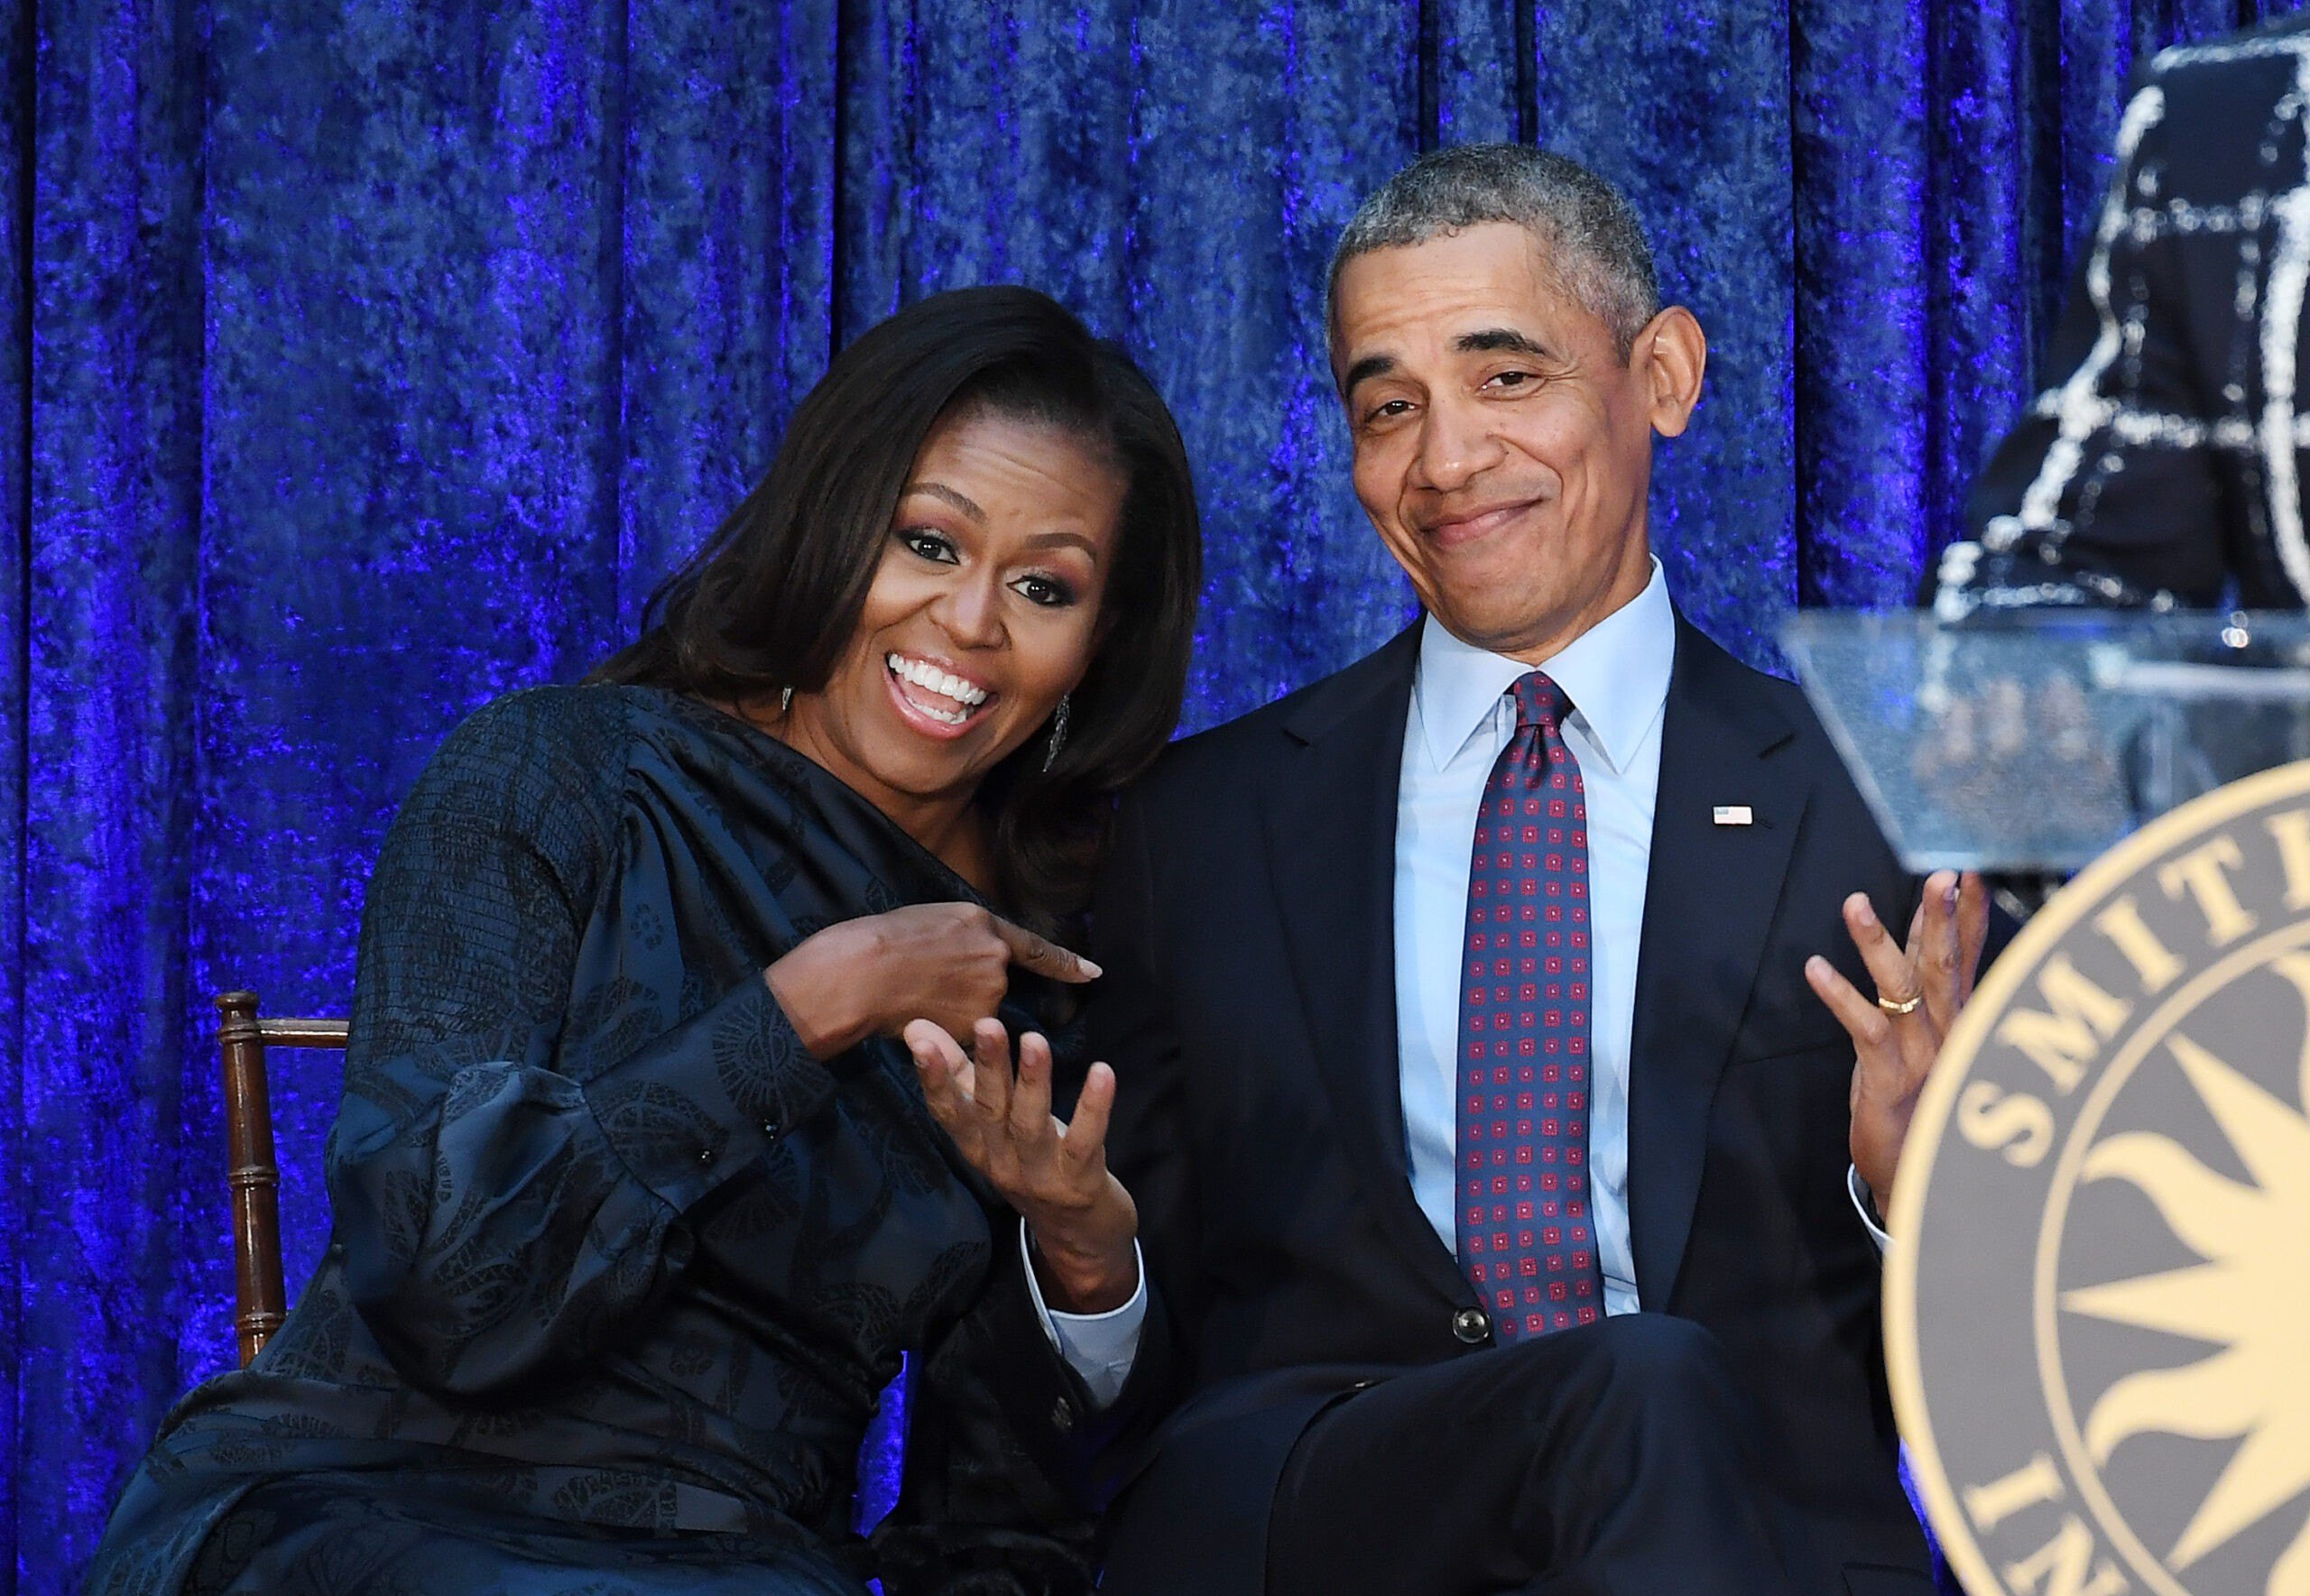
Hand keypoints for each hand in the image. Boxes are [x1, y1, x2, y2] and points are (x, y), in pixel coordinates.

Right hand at [764, 903, 1098, 1058]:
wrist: (862, 972)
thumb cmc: (883, 939)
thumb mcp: (932, 919)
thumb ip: (964, 935)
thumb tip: (971, 952)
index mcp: (983, 923)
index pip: (1036, 947)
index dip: (1066, 962)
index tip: (1094, 973)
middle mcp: (995, 958)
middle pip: (994, 981)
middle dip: (968, 986)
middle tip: (927, 978)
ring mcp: (987, 994)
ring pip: (979, 1010)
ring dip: (956, 1008)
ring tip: (917, 993)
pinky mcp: (973, 1026)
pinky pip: (966, 1032)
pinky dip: (948, 1028)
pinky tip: (920, 1013)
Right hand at [904, 1017, 1139, 1313]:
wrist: (1079, 1237)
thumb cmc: (1034, 1164)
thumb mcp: (994, 1126)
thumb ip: (960, 1076)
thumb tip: (919, 1026)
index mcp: (978, 1148)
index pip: (948, 1112)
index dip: (933, 1078)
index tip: (919, 1040)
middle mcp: (1002, 1163)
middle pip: (990, 1111)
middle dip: (987, 1067)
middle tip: (986, 1024)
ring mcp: (1040, 1177)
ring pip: (1031, 1126)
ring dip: (1033, 1082)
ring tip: (1034, 1041)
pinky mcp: (1079, 1183)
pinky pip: (1084, 1141)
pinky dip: (1093, 1107)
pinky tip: (1102, 1072)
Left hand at [1804, 869, 1990, 1213]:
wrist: (1918, 1175)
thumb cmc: (1920, 1096)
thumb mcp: (1925, 1031)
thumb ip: (1927, 979)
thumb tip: (1929, 924)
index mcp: (1959, 1019)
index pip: (1969, 956)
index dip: (1971, 913)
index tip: (1970, 868)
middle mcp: (1950, 1033)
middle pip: (1946, 966)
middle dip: (1943, 919)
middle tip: (1941, 875)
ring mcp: (1923, 1056)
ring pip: (1905, 991)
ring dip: (1879, 945)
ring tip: (1855, 903)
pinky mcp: (1889, 1080)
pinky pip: (1866, 1030)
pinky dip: (1840, 996)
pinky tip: (1815, 968)